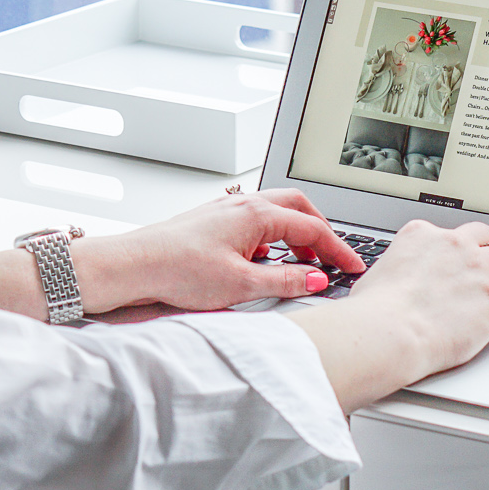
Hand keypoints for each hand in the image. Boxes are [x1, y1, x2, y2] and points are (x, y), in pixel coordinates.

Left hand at [78, 189, 364, 312]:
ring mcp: (226, 211)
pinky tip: (262, 262)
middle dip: (320, 231)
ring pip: (275, 212)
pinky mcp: (212, 222)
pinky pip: (253, 221)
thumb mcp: (241, 284)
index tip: (353, 267)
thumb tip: (315, 279)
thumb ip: (284, 281)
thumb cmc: (178, 269)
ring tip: (301, 263)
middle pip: (298, 208)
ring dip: (294, 233)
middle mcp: (243, 205)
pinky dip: (270, 237)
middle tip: (333, 257)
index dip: (338, 250)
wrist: (135, 265)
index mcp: (256, 214)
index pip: (312, 228)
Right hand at [284, 220, 488, 410]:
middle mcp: (452, 245)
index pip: (444, 231)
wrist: (387, 332)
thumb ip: (395, 274)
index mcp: (420, 236)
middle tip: (488, 265)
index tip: (453, 259)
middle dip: (487, 248)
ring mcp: (476, 269)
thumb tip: (391, 285)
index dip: (452, 248)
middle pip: (483, 234)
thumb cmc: (372, 312)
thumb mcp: (375, 277)